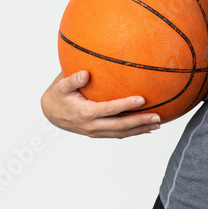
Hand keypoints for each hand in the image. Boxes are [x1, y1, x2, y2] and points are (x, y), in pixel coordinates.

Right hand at [40, 70, 160, 137]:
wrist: (50, 113)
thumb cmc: (58, 95)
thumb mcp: (60, 86)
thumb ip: (72, 80)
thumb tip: (84, 74)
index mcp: (85, 113)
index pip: (109, 110)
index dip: (126, 105)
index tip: (142, 99)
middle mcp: (91, 125)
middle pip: (120, 126)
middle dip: (140, 122)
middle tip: (157, 117)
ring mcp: (95, 131)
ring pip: (121, 133)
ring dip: (140, 129)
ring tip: (157, 124)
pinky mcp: (97, 133)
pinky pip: (117, 134)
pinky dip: (132, 132)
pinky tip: (146, 128)